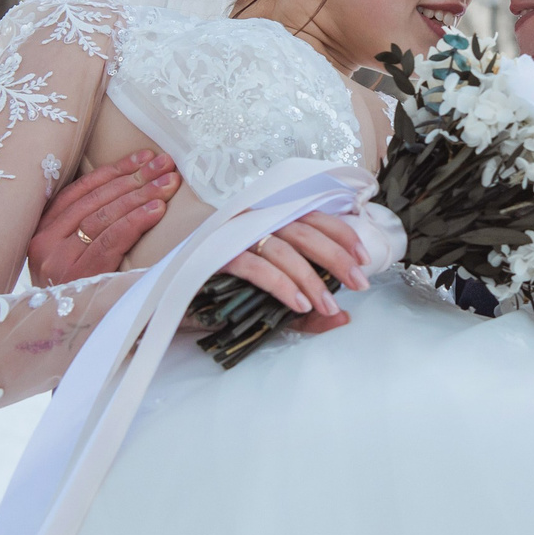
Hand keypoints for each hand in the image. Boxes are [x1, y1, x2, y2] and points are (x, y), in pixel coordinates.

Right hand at [28, 150, 180, 283]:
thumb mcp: (68, 259)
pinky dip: (136, 221)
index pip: (80, 191)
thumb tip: (127, 193)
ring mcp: (58, 261)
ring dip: (140, 195)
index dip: (114, 171)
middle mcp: (44, 244)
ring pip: (105, 216)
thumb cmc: (73, 296)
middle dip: (134, 178)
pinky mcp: (78, 277)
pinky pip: (111, 240)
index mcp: (40, 232)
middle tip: (165, 165)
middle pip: (96, 200)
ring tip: (168, 183)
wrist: (58, 341)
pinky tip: (156, 210)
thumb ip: (84, 229)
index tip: (143, 157)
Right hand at [219, 213, 370, 335]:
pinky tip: (298, 304)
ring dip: (310, 277)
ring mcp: (232, 235)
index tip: (364, 259)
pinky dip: (279, 284)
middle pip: (303, 229)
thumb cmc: (223, 298)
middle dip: (335, 257)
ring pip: (282, 247)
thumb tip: (343, 318)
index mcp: (268, 221)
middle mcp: (251, 220)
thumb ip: (307, 313)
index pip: (312, 216)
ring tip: (327, 305)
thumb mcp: (273, 306)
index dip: (341, 233)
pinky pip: (254, 265)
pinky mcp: (214, 255)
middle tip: (358, 284)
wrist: (169, 303)